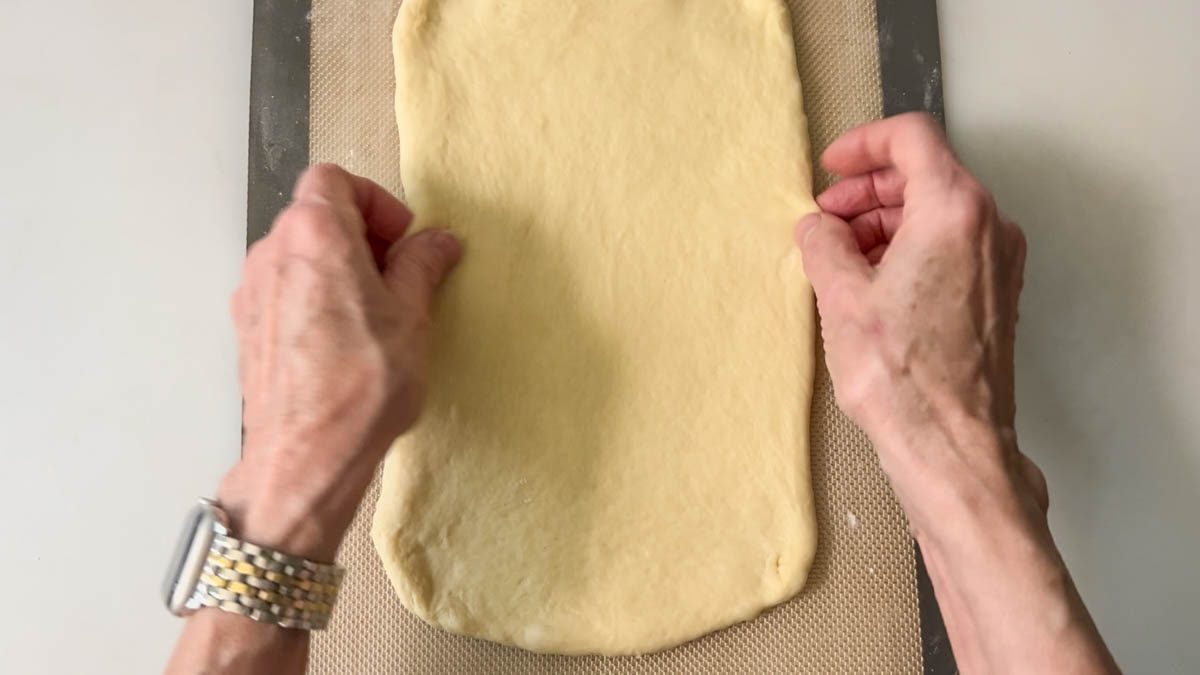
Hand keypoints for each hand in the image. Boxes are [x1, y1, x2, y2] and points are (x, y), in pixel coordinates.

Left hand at [219, 164, 460, 560]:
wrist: (307, 456)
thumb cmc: (361, 386)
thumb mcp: (413, 316)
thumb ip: (422, 266)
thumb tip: (437, 242)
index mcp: (315, 234)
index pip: (335, 179)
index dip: (375, 201)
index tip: (403, 239)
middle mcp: (274, 253)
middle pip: (316, 214)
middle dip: (361, 235)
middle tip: (398, 275)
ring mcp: (254, 292)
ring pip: (300, 254)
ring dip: (339, 268)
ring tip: (376, 314)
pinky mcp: (248, 328)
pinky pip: (286, 291)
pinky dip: (316, 298)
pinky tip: (346, 340)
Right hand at [797, 113, 1044, 533]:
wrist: (951, 446)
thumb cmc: (902, 377)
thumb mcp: (841, 298)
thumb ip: (824, 244)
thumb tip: (818, 227)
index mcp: (954, 210)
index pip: (912, 137)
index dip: (863, 144)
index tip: (831, 167)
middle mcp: (989, 227)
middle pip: (926, 173)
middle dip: (869, 189)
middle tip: (825, 218)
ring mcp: (999, 262)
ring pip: (938, 211)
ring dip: (886, 221)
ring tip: (840, 256)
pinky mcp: (996, 295)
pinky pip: (951, 246)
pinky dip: (910, 247)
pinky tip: (872, 281)